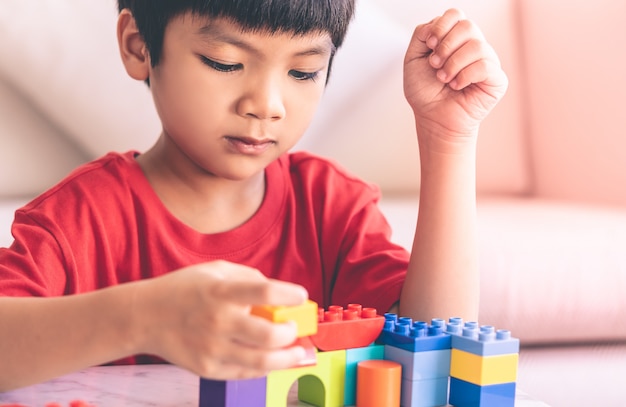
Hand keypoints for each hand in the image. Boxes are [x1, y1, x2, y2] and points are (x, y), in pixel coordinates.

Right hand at [134, 260, 308, 378]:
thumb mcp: (215, 270)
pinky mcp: (207, 368)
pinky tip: (270, 359)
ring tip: (296, 351)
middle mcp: (218, 320)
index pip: (265, 292)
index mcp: (220, 291)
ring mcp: (212, 348)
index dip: (290, 295)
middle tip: (294, 327)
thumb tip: (280, 293)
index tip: (301, 296)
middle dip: (291, 332)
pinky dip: (264, 367)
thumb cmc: (183, 290)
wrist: (144, 317)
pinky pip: (245, 373)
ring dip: (287, 358)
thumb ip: (248, 277)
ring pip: (262, 361)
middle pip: (269, 334)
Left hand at [404, 9, 507, 142]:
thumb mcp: (413, 59)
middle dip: (446, 46)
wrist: (432, 118)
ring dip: (453, 64)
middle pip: (467, 26)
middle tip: (435, 65)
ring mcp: (487, 61)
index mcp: (455, 39)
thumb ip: (421, 35)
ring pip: (476, 46)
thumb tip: (437, 24)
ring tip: (444, 79)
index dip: (441, 26)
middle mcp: (473, 46)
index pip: (456, 15)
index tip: (429, 45)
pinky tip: (456, 86)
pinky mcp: (497, 79)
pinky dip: (465, 76)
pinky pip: (485, 66)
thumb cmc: (425, 92)